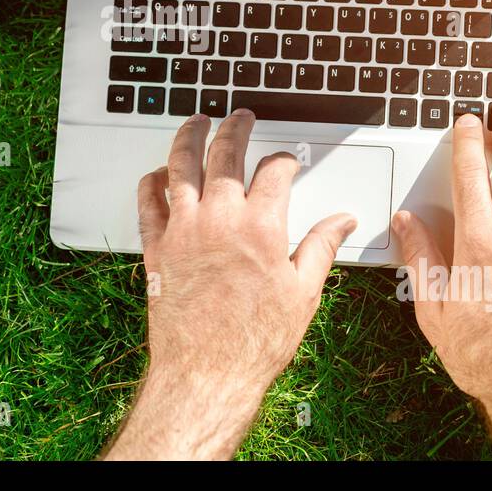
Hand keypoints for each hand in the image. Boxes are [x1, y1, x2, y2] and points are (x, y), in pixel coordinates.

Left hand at [102, 109, 356, 459]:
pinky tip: (159, 173)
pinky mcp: (157, 248)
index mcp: (261, 226)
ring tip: (196, 122)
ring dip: (189, 138)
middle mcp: (219, 219)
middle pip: (225, 154)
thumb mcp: (303, 293)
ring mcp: (183, 230)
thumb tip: (343, 221)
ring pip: (181, 166)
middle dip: (235, 128)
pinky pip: (149, 201)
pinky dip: (153, 181)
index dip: (284, 160)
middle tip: (240, 117)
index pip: (274, 172)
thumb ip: (322, 247)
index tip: (286, 161)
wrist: (207, 373)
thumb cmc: (255, 341)